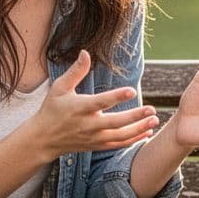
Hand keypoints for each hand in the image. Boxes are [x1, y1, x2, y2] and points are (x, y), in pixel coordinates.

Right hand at [33, 50, 158, 154]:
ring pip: (120, 136)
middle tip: (152, 109)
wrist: (44, 138)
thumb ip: (76, 71)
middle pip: (115, 122)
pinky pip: (118, 145)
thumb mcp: (59, 87)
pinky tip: (147, 132)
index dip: (117, 96)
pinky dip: (134, 140)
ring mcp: (93, 137)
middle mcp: (88, 125)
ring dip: (139, 129)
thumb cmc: (52, 109)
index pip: (101, 102)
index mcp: (79, 108)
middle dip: (135, 117)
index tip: (133, 90)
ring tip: (154, 120)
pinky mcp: (97, 145)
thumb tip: (86, 52)